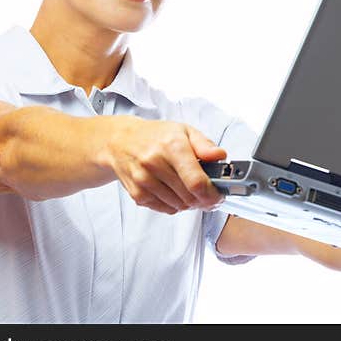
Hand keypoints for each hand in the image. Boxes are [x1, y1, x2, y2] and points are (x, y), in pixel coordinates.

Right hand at [96, 117, 226, 214]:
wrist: (120, 142)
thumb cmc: (155, 136)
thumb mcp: (184, 131)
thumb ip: (205, 145)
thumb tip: (220, 155)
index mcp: (172, 146)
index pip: (196, 182)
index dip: (212, 195)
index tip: (219, 196)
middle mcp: (155, 163)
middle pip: (189, 197)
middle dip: (204, 199)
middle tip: (208, 193)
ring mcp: (144, 181)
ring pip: (179, 206)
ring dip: (190, 202)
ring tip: (189, 188)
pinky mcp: (137, 194)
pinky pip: (166, 209)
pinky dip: (175, 204)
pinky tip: (174, 191)